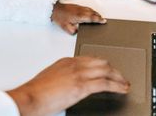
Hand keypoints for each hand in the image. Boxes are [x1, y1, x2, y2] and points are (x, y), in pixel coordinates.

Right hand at [7, 57, 129, 115]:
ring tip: (124, 83)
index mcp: (66, 62)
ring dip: (118, 77)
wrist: (31, 97)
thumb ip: (64, 78)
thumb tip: (70, 85)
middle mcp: (74, 64)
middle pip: (101, 62)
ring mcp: (78, 74)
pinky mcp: (82, 86)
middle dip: (113, 70)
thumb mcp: (51, 78)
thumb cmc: (37, 91)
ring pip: (106, 71)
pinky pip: (105, 83)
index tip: (108, 71)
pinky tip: (122, 89)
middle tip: (120, 77)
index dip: (102, 65)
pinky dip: (117, 86)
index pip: (90, 59)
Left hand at [51, 1, 105, 34]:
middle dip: (99, 16)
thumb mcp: (65, 27)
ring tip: (99, 16)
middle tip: (103, 20)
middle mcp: (80, 11)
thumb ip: (73, 31)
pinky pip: (87, 8)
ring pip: (90, 9)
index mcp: (79, 16)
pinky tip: (91, 12)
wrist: (54, 9)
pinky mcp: (76, 6)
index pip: (92, 18)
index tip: (103, 21)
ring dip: (95, 13)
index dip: (98, 20)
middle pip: (93, 13)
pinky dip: (91, 10)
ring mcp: (78, 7)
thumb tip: (77, 32)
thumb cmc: (59, 16)